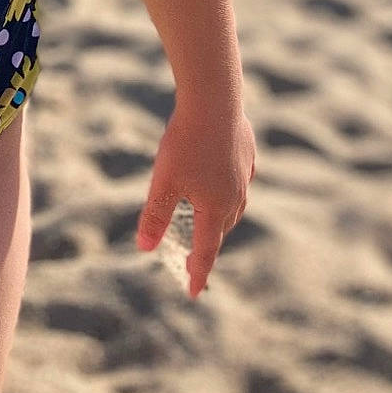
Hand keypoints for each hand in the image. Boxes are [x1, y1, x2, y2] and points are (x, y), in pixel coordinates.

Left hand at [134, 94, 255, 297]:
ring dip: (221, 218)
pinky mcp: (247, 153)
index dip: (198, 272)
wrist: (214, 99)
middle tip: (195, 257)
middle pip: (221, 228)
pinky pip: (240, 180)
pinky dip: (230, 189)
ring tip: (209, 222)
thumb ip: (155, 217)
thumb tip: (144, 249)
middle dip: (209, 244)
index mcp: (215, 207)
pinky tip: (225, 181)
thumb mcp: (163, 182)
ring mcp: (244, 173)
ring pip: (234, 204)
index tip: (193, 292)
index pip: (206, 250)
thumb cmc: (186, 142)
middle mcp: (235, 195)